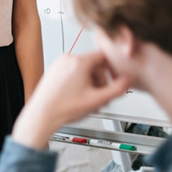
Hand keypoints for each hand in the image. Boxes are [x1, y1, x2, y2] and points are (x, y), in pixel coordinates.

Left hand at [11, 50, 131, 148]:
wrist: (42, 115)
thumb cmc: (64, 108)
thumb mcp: (97, 100)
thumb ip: (118, 89)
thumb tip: (129, 79)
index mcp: (79, 61)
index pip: (104, 56)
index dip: (114, 68)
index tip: (117, 78)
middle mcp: (68, 58)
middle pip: (94, 64)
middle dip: (101, 81)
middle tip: (102, 97)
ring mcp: (59, 64)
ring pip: (83, 69)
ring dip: (91, 83)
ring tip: (90, 100)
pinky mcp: (54, 70)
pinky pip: (73, 72)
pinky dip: (80, 82)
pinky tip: (79, 97)